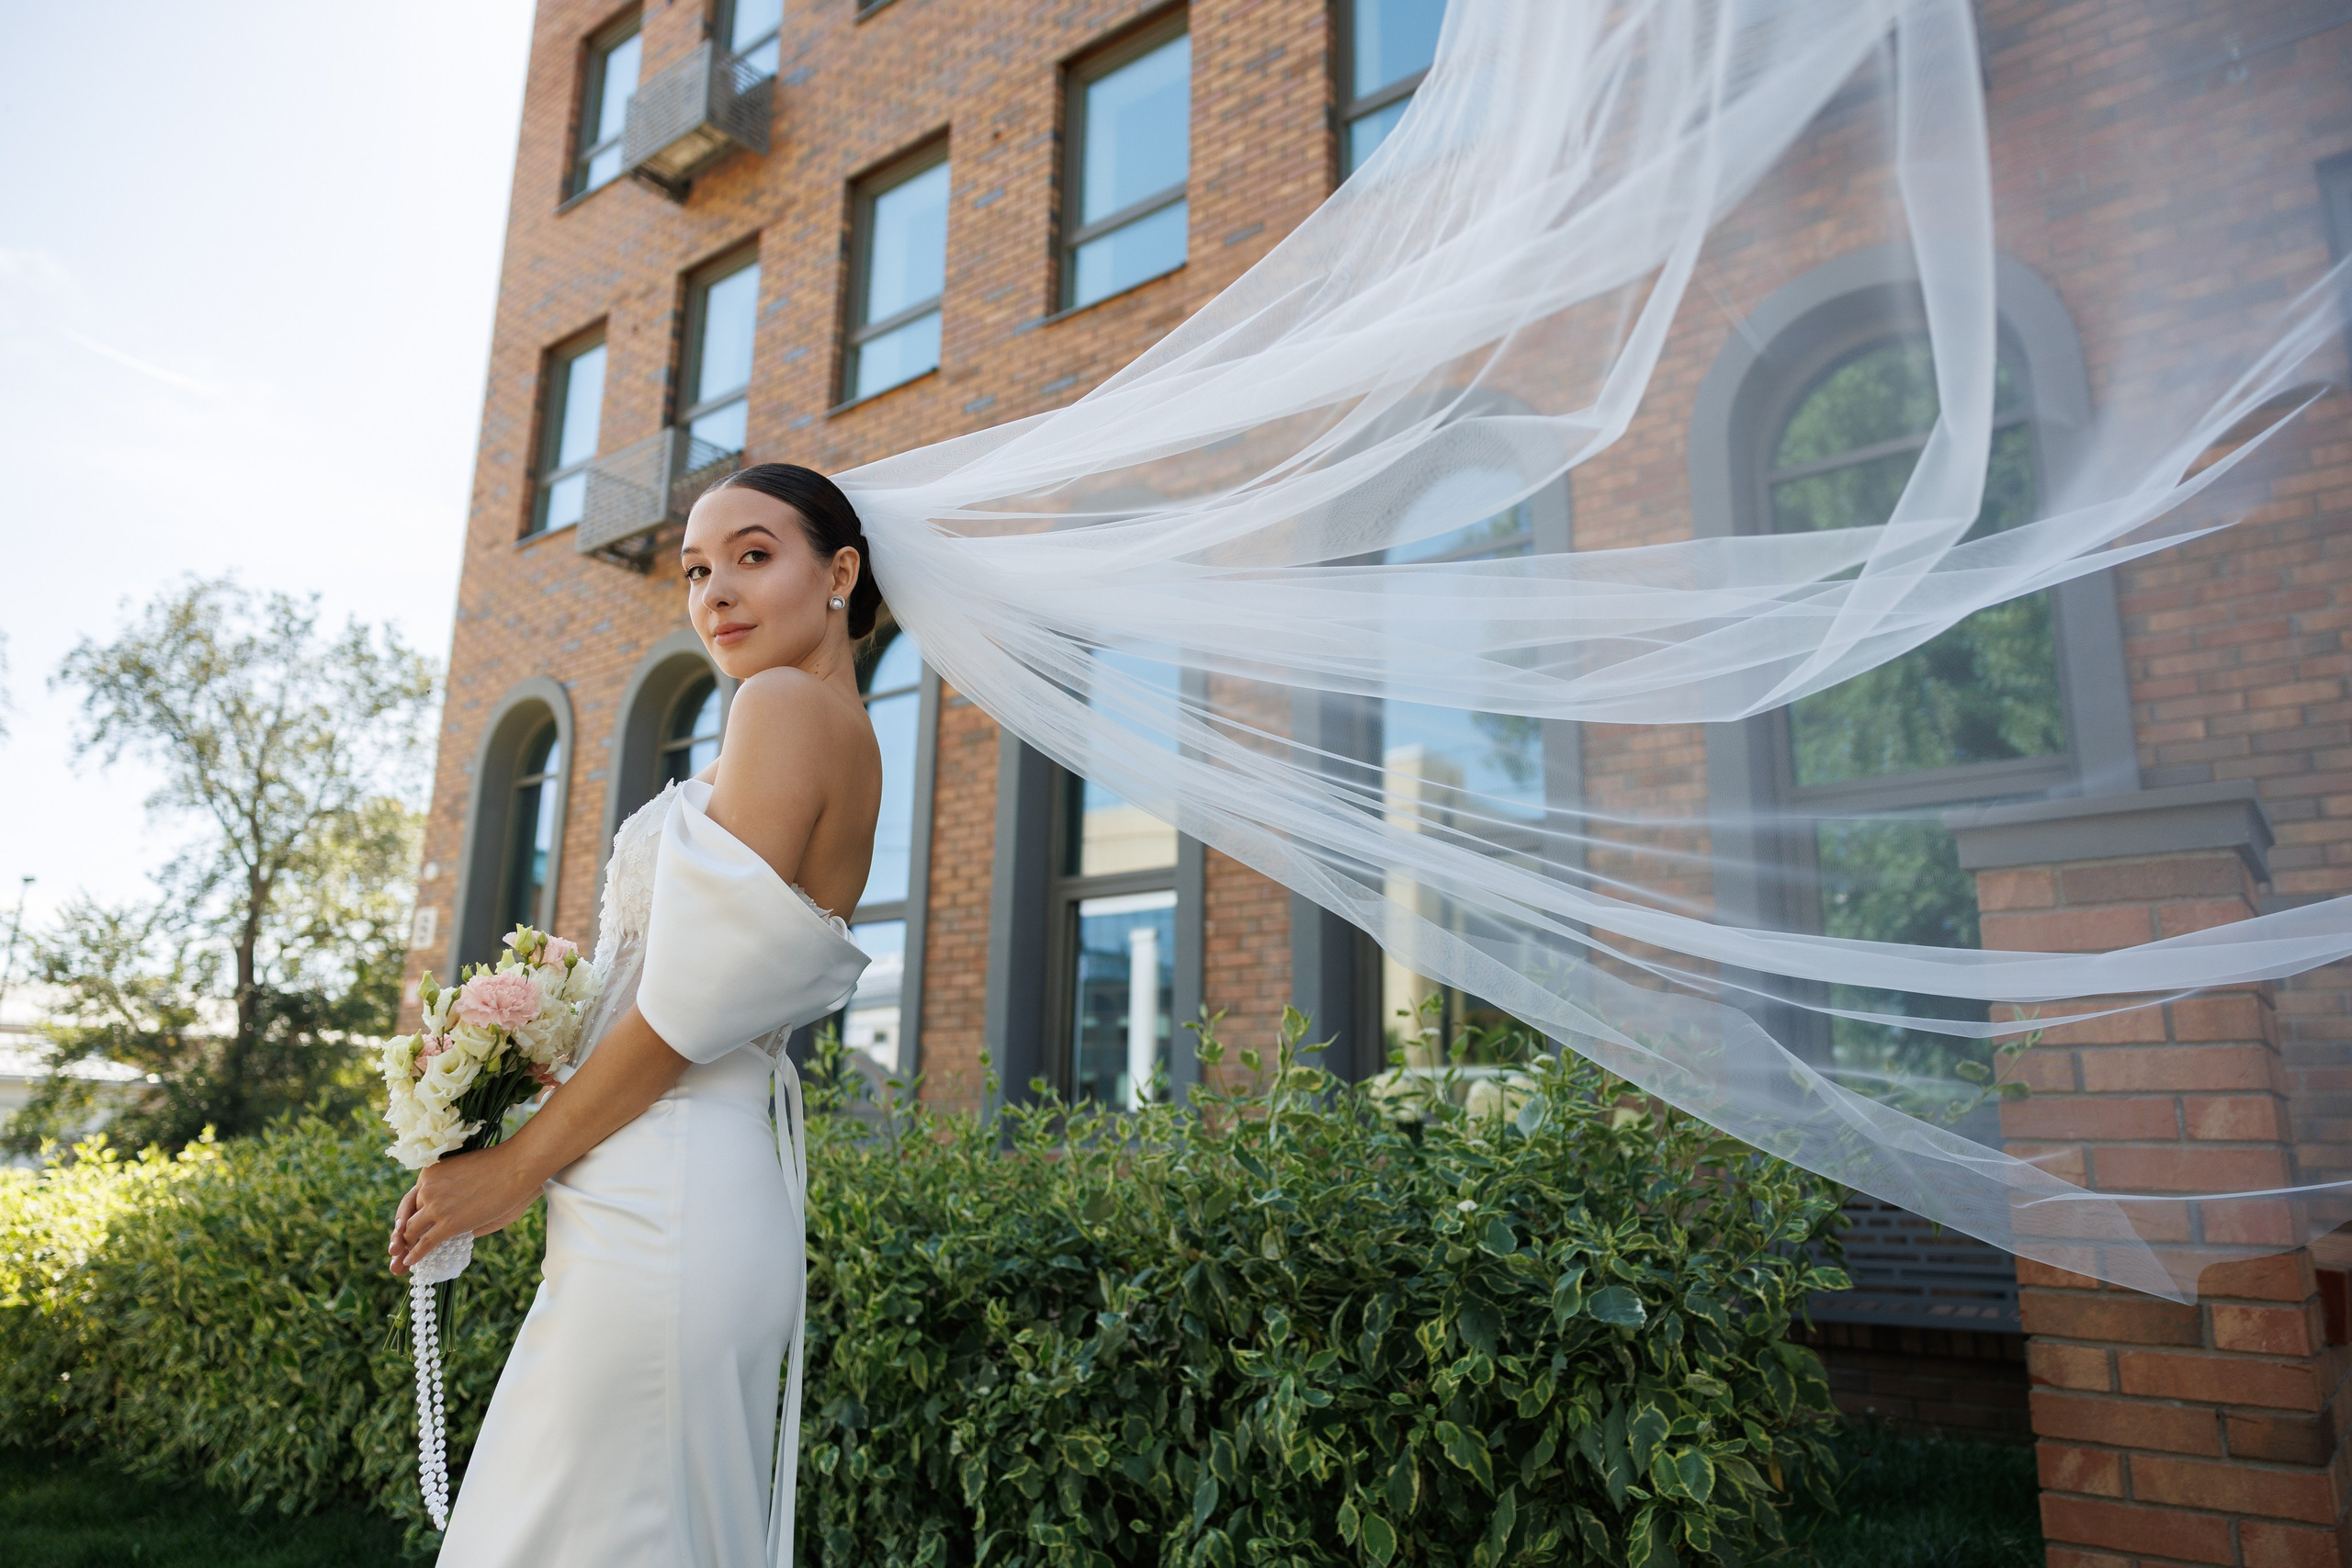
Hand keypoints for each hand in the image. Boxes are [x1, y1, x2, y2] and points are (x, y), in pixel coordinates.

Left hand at [392, 1143, 544, 1273]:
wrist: (516, 1167)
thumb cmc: (501, 1168)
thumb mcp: (466, 1175)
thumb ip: (454, 1197)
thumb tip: (455, 1221)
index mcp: (429, 1173)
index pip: (412, 1200)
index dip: (408, 1217)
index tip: (406, 1228)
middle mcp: (426, 1188)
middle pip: (407, 1217)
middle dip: (402, 1235)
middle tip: (398, 1249)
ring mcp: (436, 1206)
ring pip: (411, 1232)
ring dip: (406, 1247)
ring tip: (404, 1258)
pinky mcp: (449, 1223)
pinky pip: (425, 1243)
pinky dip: (415, 1255)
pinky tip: (409, 1263)